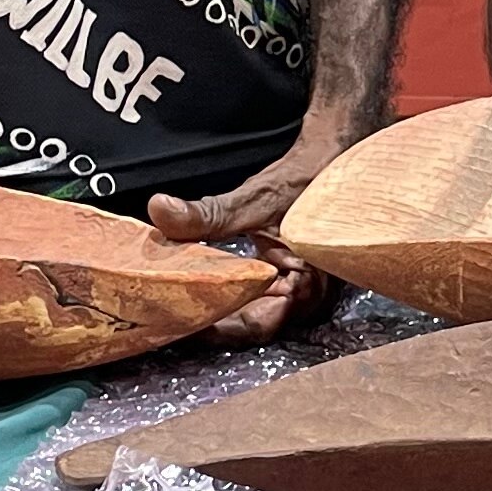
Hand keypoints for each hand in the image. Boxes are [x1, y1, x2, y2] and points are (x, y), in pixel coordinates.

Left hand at [147, 116, 366, 345]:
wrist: (331, 161)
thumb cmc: (305, 182)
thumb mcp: (254, 200)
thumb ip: (209, 213)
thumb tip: (160, 209)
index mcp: (307, 286)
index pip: (257, 325)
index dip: (218, 329)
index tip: (180, 321)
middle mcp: (303, 298)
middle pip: (249, 325)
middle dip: (209, 322)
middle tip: (166, 315)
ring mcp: (293, 291)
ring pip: (247, 313)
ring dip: (214, 309)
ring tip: (174, 304)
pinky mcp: (281, 280)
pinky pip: (249, 297)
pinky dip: (223, 293)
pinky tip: (196, 285)